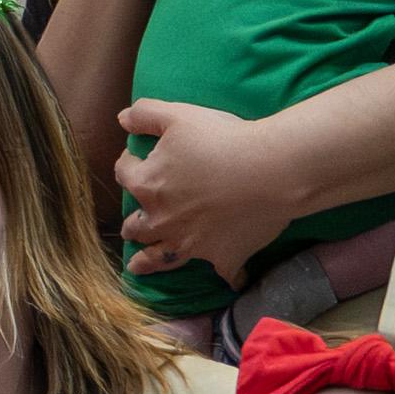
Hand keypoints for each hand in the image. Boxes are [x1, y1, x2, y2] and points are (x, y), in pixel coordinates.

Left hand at [110, 95, 312, 287]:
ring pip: (159, 258)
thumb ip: (145, 113)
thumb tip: (122, 119)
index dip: (128, 164)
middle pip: (135, 227)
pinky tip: (230, 280)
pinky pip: (222, 274)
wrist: (272, 170)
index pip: (124, 174)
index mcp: (148, 185)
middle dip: (132, 223)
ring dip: (147, 261)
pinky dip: (226, 276)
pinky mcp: (222, 258)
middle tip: (134, 223)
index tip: (135, 161)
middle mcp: (162, 222)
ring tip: (138, 266)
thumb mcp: (179, 115)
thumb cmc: (224, 139)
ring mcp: (190, 245)